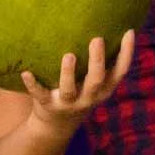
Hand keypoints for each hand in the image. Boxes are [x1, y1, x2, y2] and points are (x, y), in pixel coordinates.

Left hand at [19, 32, 135, 134]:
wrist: (56, 127)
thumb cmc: (80, 94)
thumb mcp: (96, 85)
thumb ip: (103, 64)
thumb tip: (111, 27)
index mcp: (104, 90)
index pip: (120, 71)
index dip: (127, 53)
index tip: (129, 32)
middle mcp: (88, 98)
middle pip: (96, 80)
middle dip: (97, 61)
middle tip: (97, 39)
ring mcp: (67, 103)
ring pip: (69, 89)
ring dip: (68, 72)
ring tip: (69, 55)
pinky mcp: (47, 105)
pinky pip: (39, 94)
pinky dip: (33, 84)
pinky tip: (26, 72)